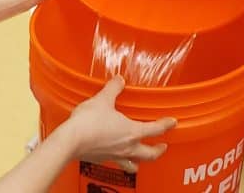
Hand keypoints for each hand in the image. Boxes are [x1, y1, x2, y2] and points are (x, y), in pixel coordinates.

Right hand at [59, 77, 176, 172]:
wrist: (70, 141)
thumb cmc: (88, 123)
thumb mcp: (103, 99)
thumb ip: (113, 89)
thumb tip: (119, 80)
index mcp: (132, 132)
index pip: (156, 129)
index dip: (166, 125)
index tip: (173, 122)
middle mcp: (127, 147)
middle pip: (150, 154)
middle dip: (158, 150)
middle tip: (163, 147)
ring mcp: (115, 156)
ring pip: (133, 163)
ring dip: (139, 161)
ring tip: (140, 160)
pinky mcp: (102, 160)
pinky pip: (116, 163)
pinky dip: (120, 161)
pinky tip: (115, 157)